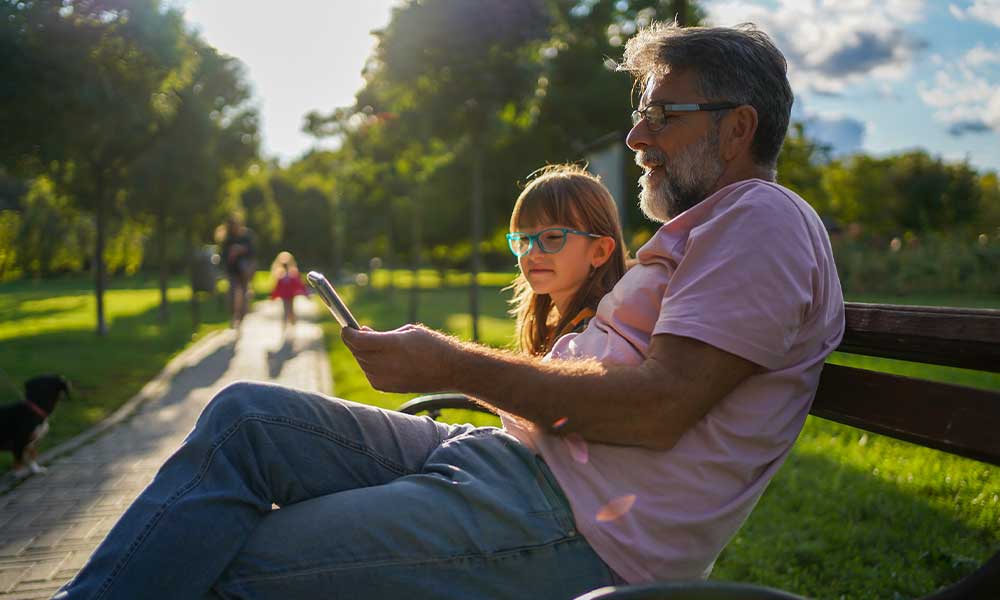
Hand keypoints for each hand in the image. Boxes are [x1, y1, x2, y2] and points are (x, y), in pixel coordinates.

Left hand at [340, 324, 458, 392]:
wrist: (451, 369)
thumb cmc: (432, 345)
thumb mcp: (408, 331)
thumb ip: (383, 334)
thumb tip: (362, 333)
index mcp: (394, 344)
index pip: (358, 340)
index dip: (348, 333)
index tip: (345, 328)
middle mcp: (388, 363)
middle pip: (358, 352)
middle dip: (355, 342)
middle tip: (357, 333)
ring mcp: (388, 378)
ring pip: (363, 364)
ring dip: (363, 354)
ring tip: (373, 347)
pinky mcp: (389, 388)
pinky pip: (371, 375)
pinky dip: (370, 367)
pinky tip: (380, 361)